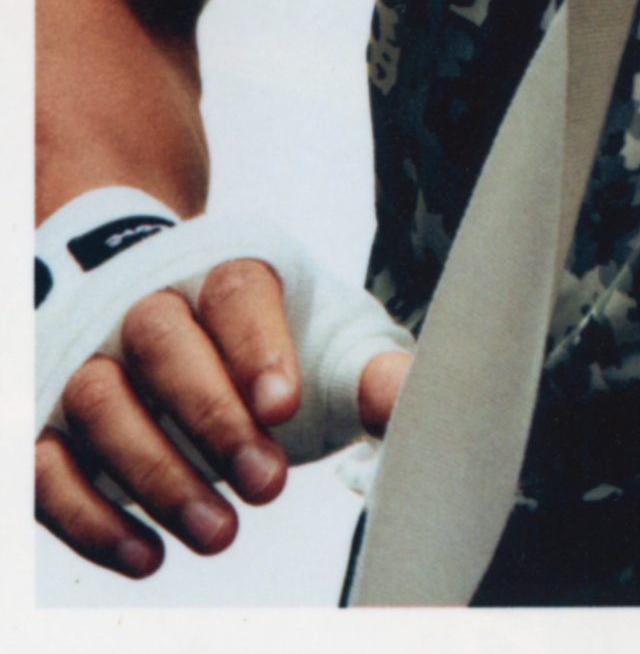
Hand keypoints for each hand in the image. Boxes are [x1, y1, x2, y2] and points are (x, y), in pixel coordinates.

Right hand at [35, 258, 408, 581]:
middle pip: (164, 341)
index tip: (285, 406)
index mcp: (216, 269)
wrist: (158, 304)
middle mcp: (140, 303)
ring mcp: (83, 358)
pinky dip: (91, 518)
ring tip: (220, 534)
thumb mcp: (316, 339)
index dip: (258, 346)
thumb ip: (365, 372)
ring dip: (158, 475)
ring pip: (101, 401)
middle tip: (266, 486)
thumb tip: (413, 404)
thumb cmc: (252, 338)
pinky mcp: (42, 421)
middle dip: (212, 417)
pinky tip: (148, 554)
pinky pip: (46, 466)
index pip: (235, 291)